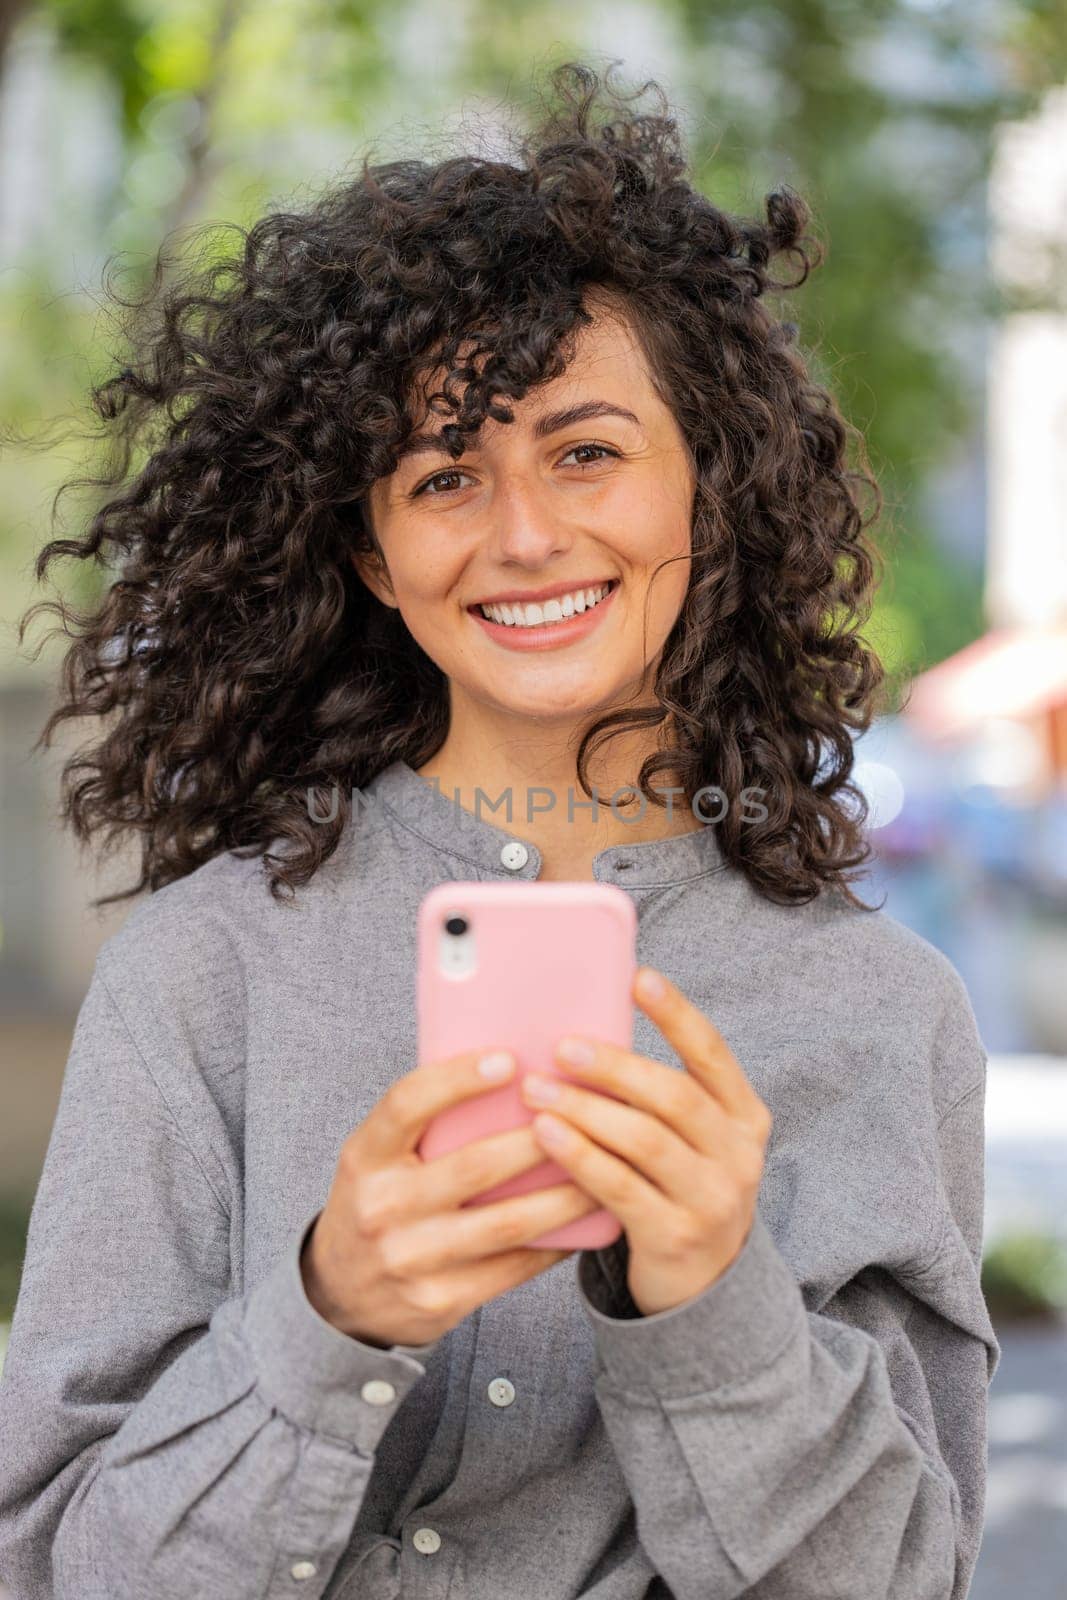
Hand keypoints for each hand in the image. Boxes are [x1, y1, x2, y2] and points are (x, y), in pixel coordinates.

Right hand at [301, 1048, 598, 1347]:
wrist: (341, 1295)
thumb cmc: (379, 1201)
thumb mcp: (378, 1156)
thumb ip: (425, 1122)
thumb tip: (511, 1069)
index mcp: (364, 1156)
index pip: (407, 1104)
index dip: (458, 1078)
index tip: (510, 1059)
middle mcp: (382, 1207)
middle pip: (476, 1165)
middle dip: (541, 1139)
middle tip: (588, 1113)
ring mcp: (410, 1259)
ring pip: (507, 1222)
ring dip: (565, 1196)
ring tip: (606, 1168)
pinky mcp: (439, 1301)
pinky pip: (512, 1268)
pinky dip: (555, 1243)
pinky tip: (585, 1222)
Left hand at [520, 966, 772, 1317]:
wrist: (703, 1284)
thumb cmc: (676, 1185)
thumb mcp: (689, 1138)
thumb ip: (656, 1094)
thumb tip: (583, 1029)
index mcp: (744, 1115)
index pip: (712, 1053)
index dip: (676, 1013)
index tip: (637, 976)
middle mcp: (739, 1154)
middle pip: (674, 1096)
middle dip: (614, 1066)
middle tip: (562, 1046)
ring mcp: (713, 1199)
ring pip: (644, 1140)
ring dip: (585, 1109)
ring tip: (536, 1089)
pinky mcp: (676, 1236)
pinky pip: (620, 1187)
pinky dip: (580, 1155)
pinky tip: (545, 1134)